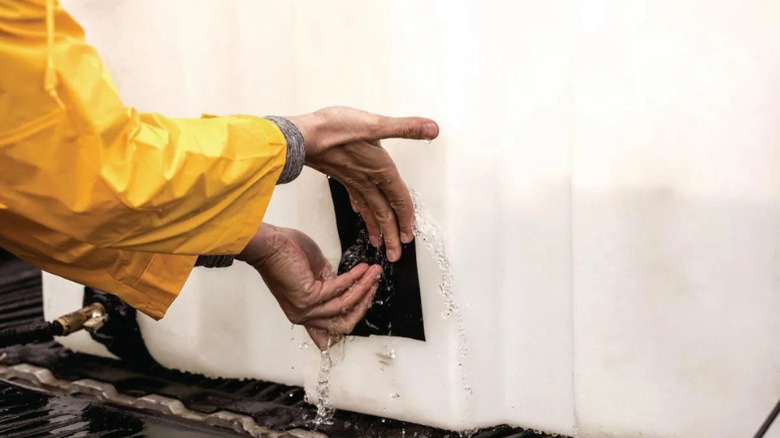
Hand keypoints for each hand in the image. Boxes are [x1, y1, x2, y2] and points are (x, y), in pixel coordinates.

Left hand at [238, 223, 382, 348]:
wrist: (269, 244)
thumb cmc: (287, 254)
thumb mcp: (316, 275)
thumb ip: (332, 286)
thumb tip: (350, 288)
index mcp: (305, 313)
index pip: (331, 331)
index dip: (353, 319)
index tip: (368, 300)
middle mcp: (304, 316)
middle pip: (343, 324)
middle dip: (364, 304)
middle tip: (374, 286)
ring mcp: (306, 309)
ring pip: (345, 307)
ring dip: (364, 288)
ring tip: (375, 273)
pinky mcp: (308, 297)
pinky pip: (339, 291)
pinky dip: (354, 279)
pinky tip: (363, 269)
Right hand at [287, 107, 438, 261]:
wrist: (300, 137)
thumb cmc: (333, 130)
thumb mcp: (374, 124)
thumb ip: (406, 127)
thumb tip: (432, 129)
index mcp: (380, 170)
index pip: (399, 200)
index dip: (407, 218)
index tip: (410, 236)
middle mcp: (367, 180)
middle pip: (384, 214)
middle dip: (391, 236)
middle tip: (396, 254)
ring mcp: (353, 181)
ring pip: (369, 211)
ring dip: (376, 229)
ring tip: (379, 244)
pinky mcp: (341, 176)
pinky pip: (355, 199)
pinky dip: (361, 209)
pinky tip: (360, 212)